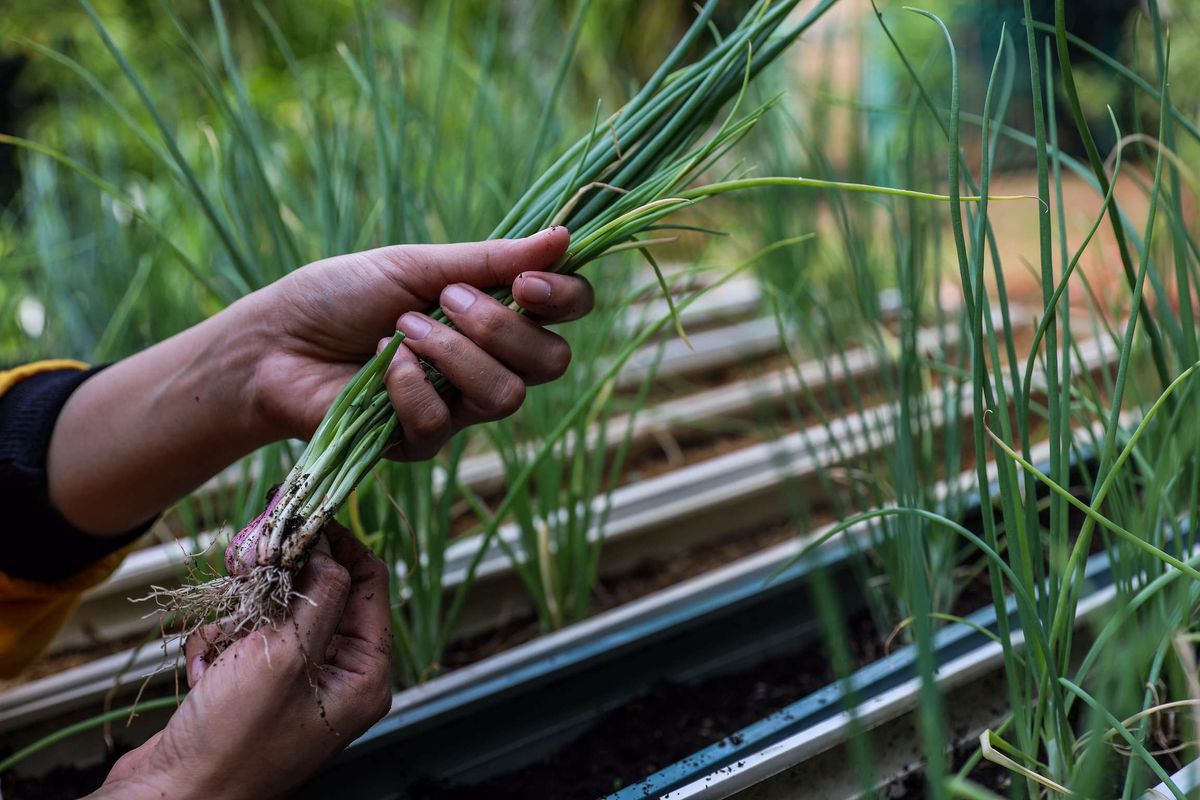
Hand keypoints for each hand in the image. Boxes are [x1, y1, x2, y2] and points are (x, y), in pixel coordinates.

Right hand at [92, 524, 390, 799]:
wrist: (172, 798)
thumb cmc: (233, 743)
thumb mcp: (285, 656)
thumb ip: (317, 594)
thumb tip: (330, 548)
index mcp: (364, 673)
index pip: (369, 581)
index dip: (338, 543)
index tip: (303, 513)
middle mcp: (338, 677)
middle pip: (320, 592)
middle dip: (278, 583)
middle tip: (248, 567)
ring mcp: (296, 684)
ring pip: (274, 611)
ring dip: (240, 619)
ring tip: (221, 650)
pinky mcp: (255, 689)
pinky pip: (243, 639)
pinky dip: (219, 646)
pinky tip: (204, 674)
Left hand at [244, 225, 591, 458]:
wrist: (274, 341)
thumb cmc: (341, 295)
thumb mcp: (417, 264)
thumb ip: (490, 259)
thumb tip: (564, 235)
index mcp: (495, 313)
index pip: (567, 313)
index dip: (565, 299)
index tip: (527, 283)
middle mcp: (488, 362)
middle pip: (550, 362)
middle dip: (503, 328)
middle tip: (449, 301)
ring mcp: (459, 407)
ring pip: (506, 396)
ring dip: (454, 355)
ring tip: (402, 329)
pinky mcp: (421, 442)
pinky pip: (444, 421)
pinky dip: (408, 384)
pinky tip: (379, 364)